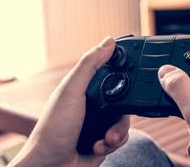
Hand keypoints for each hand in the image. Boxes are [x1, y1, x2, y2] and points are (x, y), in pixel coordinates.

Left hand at [9, 37, 130, 166]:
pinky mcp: (104, 141)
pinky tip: (98, 147)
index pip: (109, 71)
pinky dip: (113, 143)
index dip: (123, 70)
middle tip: (114, 114)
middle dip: (123, 109)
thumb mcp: (71, 92)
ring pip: (125, 119)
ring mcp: (98, 122)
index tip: (137, 69)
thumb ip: (89, 65)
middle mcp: (92, 103)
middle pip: (123, 96)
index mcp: (83, 86)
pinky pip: (122, 137)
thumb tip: (109, 41)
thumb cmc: (52, 129)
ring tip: (105, 138)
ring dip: (117, 131)